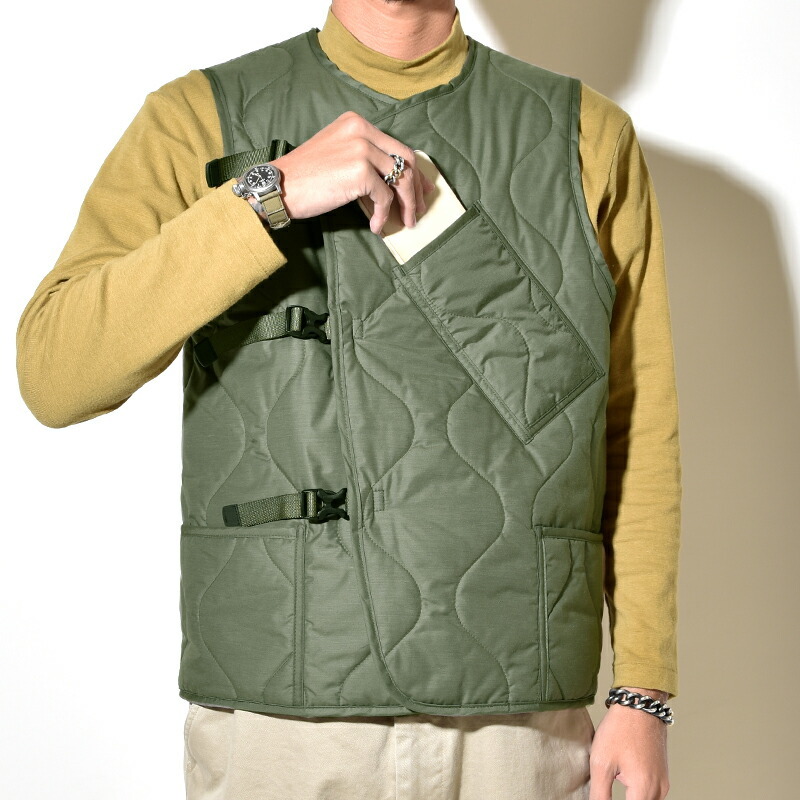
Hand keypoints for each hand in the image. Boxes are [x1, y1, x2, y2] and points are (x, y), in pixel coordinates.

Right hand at [270, 111, 435, 233]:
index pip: (396, 146)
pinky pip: (384, 198)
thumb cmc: (304, 177)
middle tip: (418, 209)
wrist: (278, 186)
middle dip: (416, 187)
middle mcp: (362, 131)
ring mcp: (362, 150)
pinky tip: (376, 226)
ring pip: (400, 180)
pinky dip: (383, 215)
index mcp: (356, 123)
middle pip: (405, 160)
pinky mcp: (360, 172)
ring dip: (406, 205)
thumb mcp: (337, 154)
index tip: (421, 189)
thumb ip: (364, 159)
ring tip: (405, 222)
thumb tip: (393, 181)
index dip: (413, 170)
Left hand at [589, 687, 670, 799]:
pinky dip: (637, 793)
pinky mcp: (662, 774)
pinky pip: (651, 794)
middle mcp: (659, 790)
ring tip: (613, 781)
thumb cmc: (620, 729)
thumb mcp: (602, 763)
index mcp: (644, 789)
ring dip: (631, 798)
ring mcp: (663, 782)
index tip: (603, 796)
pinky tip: (623, 780)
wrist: (639, 704)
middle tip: (606, 788)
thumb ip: (600, 794)